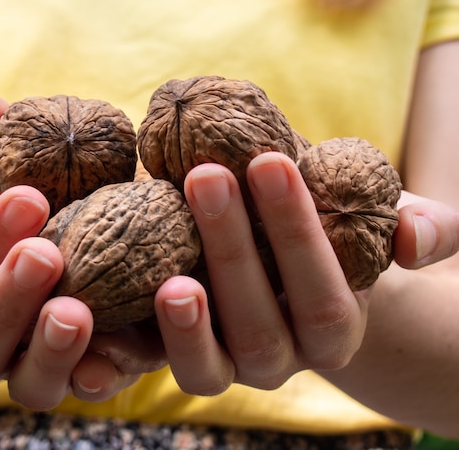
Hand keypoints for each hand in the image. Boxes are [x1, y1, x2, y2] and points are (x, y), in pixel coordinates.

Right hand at [0, 93, 150, 410]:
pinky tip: (126, 352)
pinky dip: (102, 375)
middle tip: (46, 252)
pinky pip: (86, 390)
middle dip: (7, 297)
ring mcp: (32, 370)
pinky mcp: (82, 378)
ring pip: (29, 383)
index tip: (28, 196)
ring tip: (77, 312)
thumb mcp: (4, 192)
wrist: (24, 294)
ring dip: (50, 349)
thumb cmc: (16, 233)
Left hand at [155, 152, 458, 395]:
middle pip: (260, 325)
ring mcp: (226, 365)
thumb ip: (416, 226)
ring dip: (188, 323)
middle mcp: (280, 358)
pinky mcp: (178, 358)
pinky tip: (114, 302)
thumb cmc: (324, 231)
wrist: (278, 255)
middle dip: (234, 249)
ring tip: (170, 276)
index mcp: (331, 328)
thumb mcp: (373, 221)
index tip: (269, 161)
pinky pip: (157, 369)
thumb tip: (415, 235)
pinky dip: (136, 349)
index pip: (324, 293)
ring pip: (207, 365)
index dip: (298, 232)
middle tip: (206, 176)